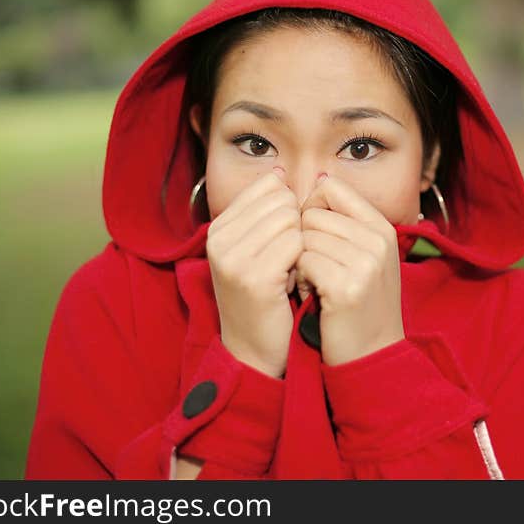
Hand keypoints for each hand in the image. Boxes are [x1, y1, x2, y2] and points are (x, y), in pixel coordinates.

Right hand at [205, 170, 302, 377]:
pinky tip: (294, 283)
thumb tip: (279, 172)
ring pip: (292, 219)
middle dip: (297, 227)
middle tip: (290, 260)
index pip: (269, 186)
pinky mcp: (254, 276)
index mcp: (219, 227)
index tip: (284, 242)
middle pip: (283, 200)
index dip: (289, 210)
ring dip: (302, 245)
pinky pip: (297, 243)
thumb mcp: (255, 249)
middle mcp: (219, 238)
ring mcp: (233, 257)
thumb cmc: (264, 298)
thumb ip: (264, 212)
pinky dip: (305, 261)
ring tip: (290, 272)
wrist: (254, 351)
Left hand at [296, 174, 404, 365]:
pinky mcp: (347, 286)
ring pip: (304, 237)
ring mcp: (365, 263)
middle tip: (313, 270)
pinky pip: (303, 261)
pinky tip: (312, 296)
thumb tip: (320, 178)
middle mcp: (378, 240)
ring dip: (299, 262)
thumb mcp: (365, 257)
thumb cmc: (359, 305)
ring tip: (314, 285)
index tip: (311, 235)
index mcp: (382, 228)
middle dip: (302, 240)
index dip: (311, 208)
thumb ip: (346, 221)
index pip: (332, 188)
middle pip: (312, 213)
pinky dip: (299, 280)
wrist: (372, 356)